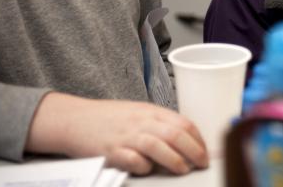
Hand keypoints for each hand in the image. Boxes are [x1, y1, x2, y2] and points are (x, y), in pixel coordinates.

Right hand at [26, 92, 207, 175]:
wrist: (75, 119)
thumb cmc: (110, 118)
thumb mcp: (139, 113)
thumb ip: (160, 124)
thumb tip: (187, 139)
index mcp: (151, 111)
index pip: (183, 123)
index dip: (199, 138)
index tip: (206, 151)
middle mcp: (141, 122)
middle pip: (175, 134)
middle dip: (194, 151)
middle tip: (202, 163)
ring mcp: (126, 136)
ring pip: (157, 146)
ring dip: (174, 160)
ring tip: (184, 169)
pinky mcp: (110, 151)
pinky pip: (132, 160)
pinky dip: (143, 166)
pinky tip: (148, 169)